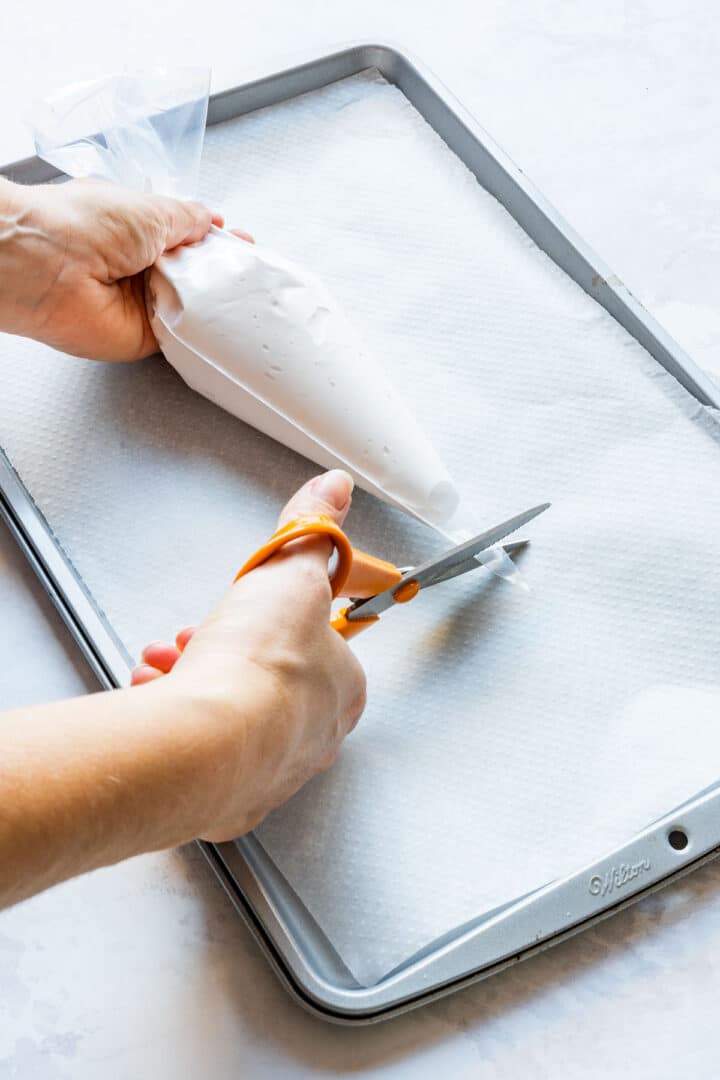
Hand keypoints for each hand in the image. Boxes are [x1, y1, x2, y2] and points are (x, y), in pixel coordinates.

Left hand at [0, 177, 251, 361]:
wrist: (46, 266)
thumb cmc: (83, 225)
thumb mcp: (150, 209)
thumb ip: (186, 218)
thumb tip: (211, 221)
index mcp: (137, 228)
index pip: (187, 237)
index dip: (216, 241)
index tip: (242, 244)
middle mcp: (138, 265)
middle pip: (194, 274)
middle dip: (223, 272)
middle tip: (251, 272)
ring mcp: (141, 303)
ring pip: (192, 305)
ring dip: (214, 300)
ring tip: (244, 293)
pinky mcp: (142, 336)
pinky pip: (181, 336)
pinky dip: (200, 331)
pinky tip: (222, 323)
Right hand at [0, 470, 365, 905]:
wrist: (206, 744)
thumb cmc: (258, 667)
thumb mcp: (290, 572)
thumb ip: (310, 532)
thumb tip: (333, 491)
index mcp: (342, 689)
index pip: (320, 647)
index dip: (277, 621)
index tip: (249, 609)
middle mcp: (312, 738)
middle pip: (269, 683)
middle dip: (226, 650)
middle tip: (195, 638)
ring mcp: (268, 773)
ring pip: (232, 719)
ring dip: (193, 683)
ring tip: (164, 665)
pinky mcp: (224, 799)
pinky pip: (201, 756)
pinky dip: (176, 725)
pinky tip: (155, 704)